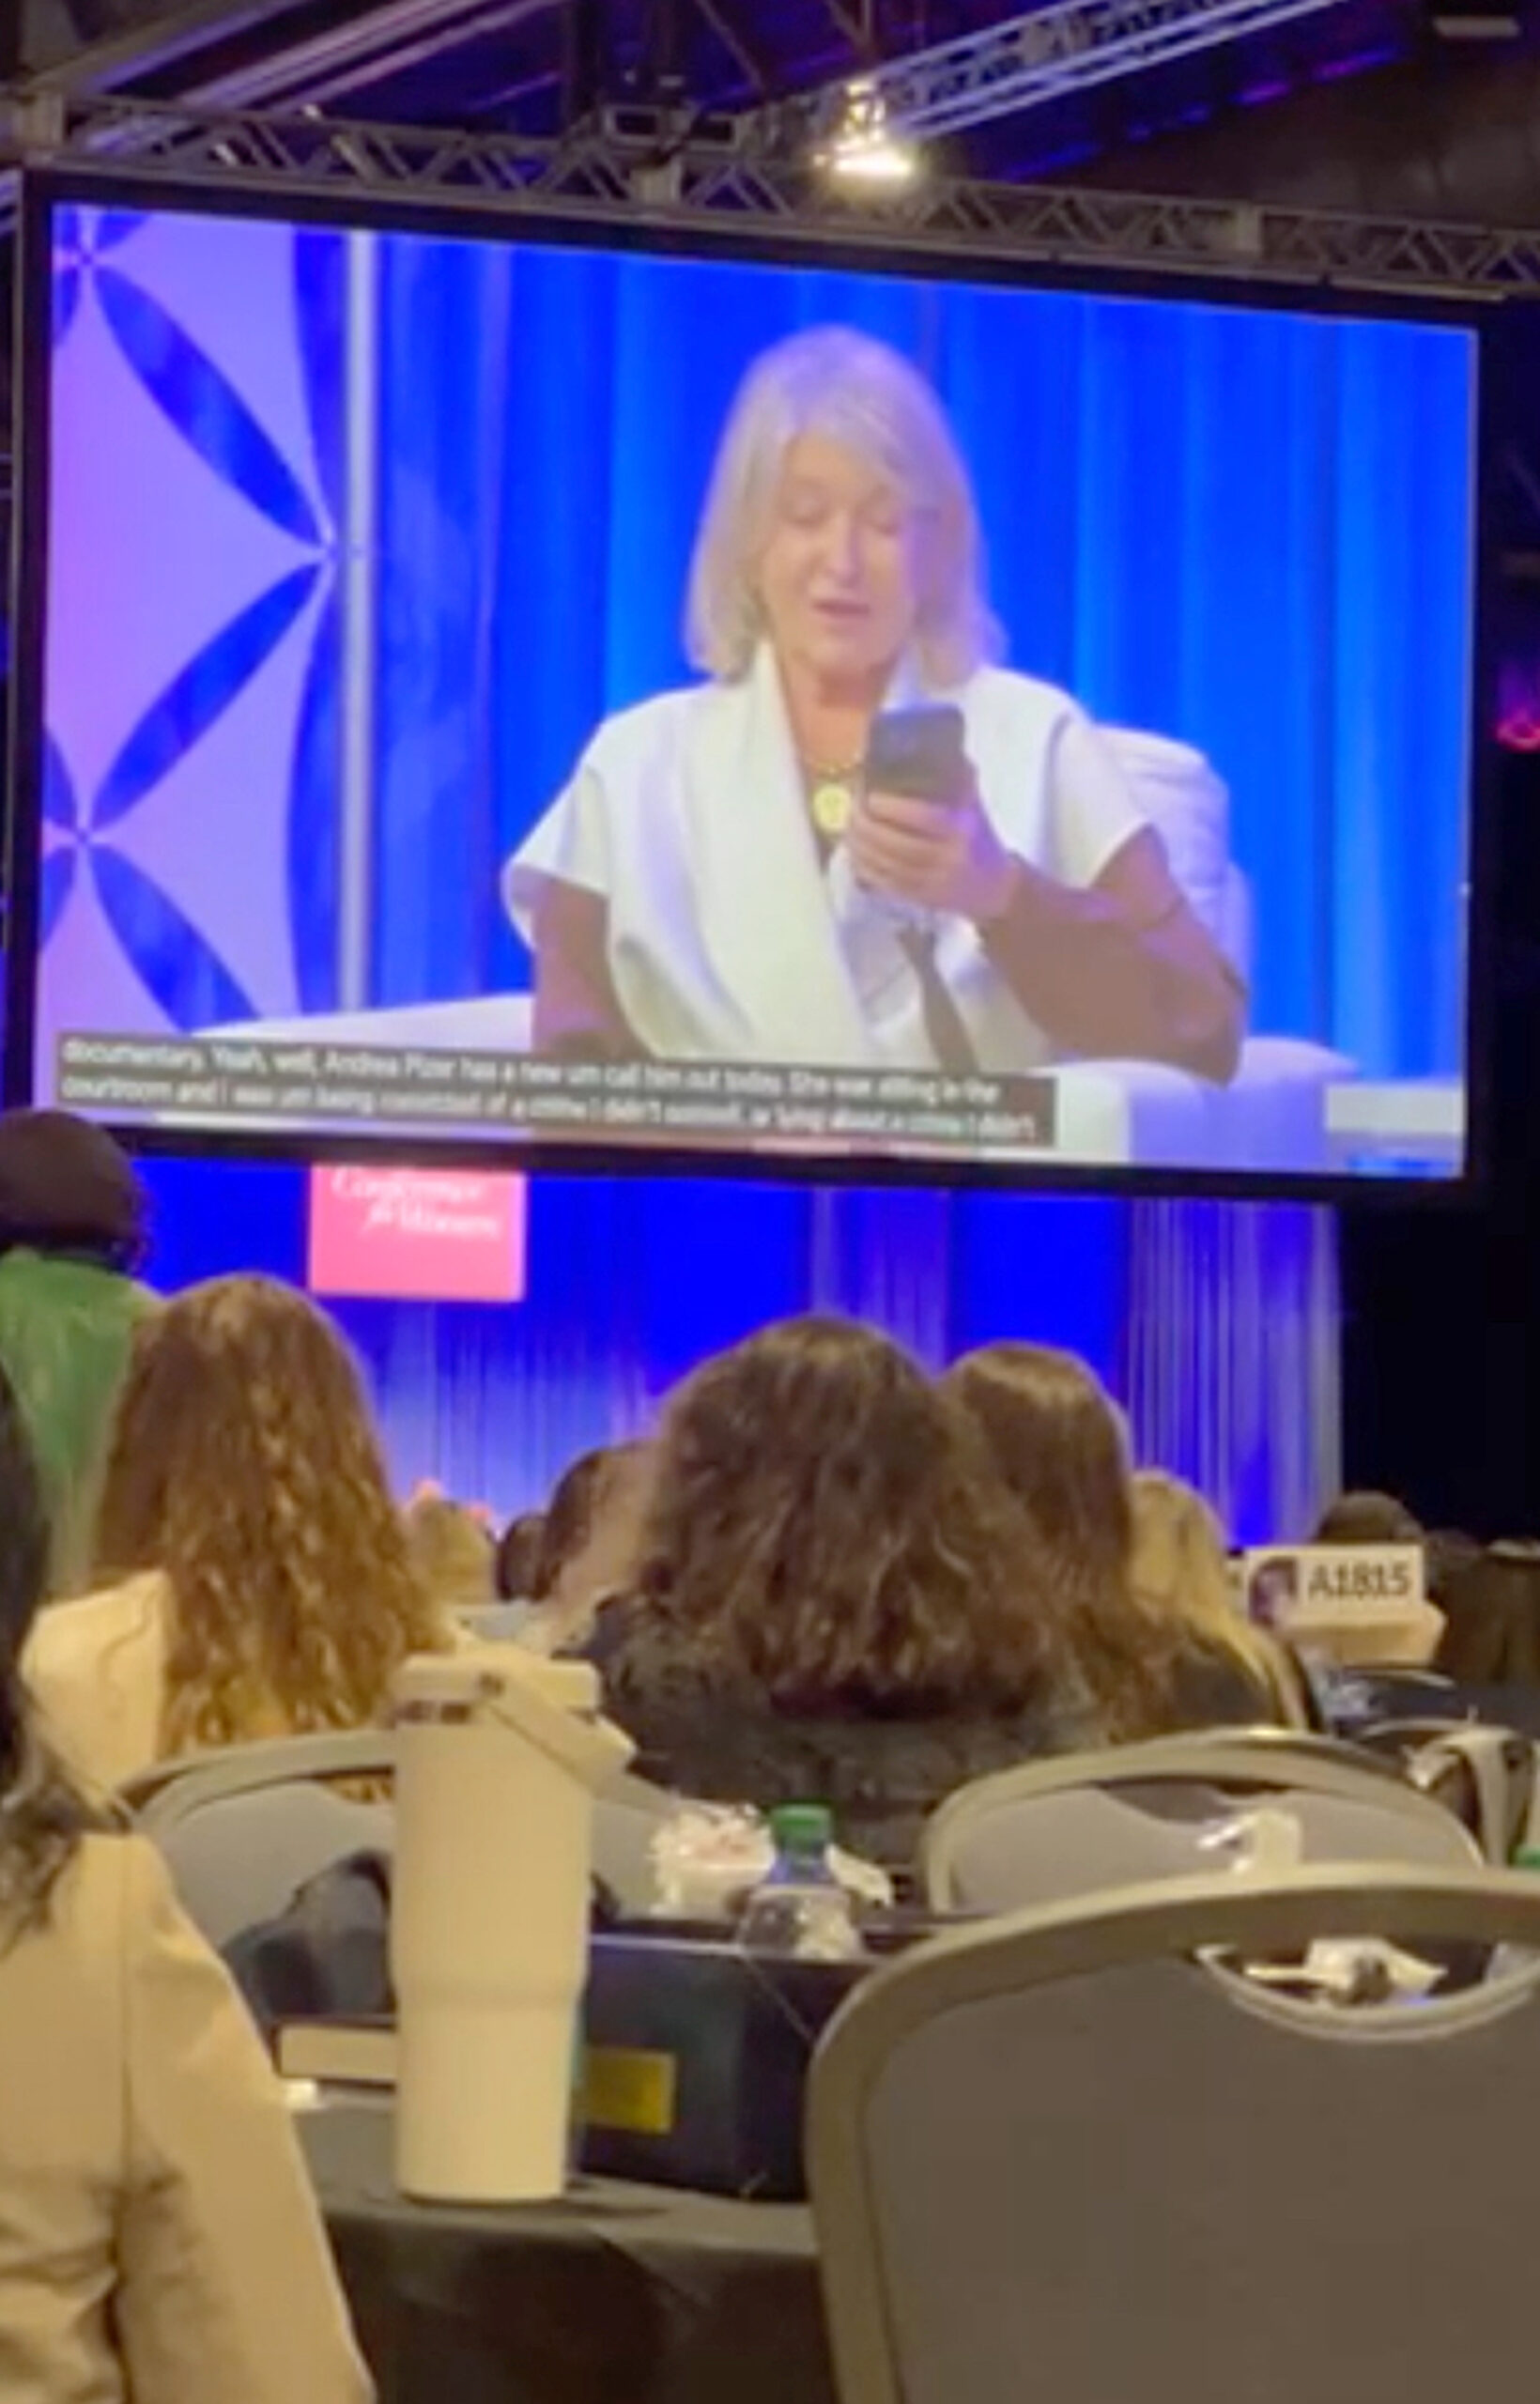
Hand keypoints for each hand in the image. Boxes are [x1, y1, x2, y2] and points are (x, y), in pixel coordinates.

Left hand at [848, 776, 1019, 925]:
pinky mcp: (921, 899)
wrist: (996, 889)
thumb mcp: (973, 806)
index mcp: (961, 831)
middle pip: (897, 844)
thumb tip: (932, 742)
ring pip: (886, 866)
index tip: (871, 796)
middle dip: (867, 826)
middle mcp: (947, 859)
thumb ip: (956, 778)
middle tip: (852, 809)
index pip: (923, 818)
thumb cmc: (980, 838)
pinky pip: (886, 885)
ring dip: (860, 847)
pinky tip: (854, 853)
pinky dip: (865, 868)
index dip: (892, 808)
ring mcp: (933, 883)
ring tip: (848, 828)